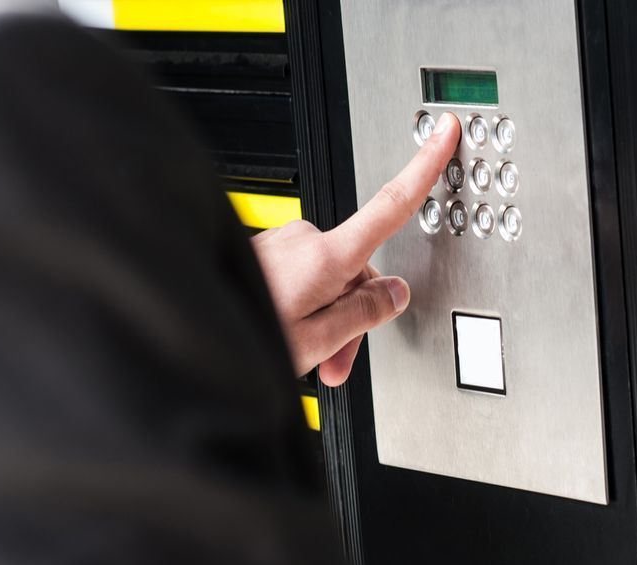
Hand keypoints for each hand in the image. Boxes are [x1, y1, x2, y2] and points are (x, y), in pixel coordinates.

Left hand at [252, 111, 460, 385]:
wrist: (194, 325)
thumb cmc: (246, 332)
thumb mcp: (320, 339)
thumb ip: (365, 312)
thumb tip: (394, 293)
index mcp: (327, 257)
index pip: (391, 206)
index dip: (423, 168)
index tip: (442, 135)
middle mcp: (305, 240)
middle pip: (359, 272)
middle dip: (356, 315)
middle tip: (337, 357)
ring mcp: (283, 244)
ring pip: (330, 282)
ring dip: (327, 319)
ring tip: (308, 356)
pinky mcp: (266, 253)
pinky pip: (303, 281)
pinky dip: (305, 309)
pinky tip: (289, 335)